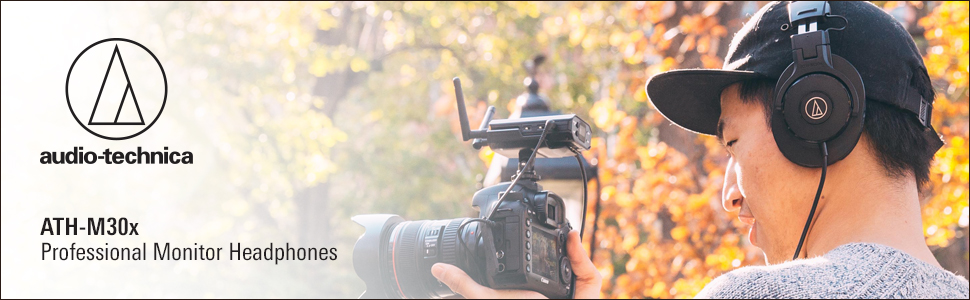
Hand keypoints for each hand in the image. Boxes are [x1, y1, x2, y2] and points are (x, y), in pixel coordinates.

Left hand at [430, 230, 601, 298]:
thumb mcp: (487, 298)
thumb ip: (464, 284)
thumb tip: (436, 268)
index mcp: (531, 285)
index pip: (533, 259)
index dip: (533, 242)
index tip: (525, 223)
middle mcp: (552, 284)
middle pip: (557, 257)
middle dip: (557, 240)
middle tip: (551, 224)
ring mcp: (571, 287)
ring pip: (575, 262)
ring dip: (569, 244)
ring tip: (562, 229)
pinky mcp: (587, 292)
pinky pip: (590, 273)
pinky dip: (581, 254)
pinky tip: (570, 237)